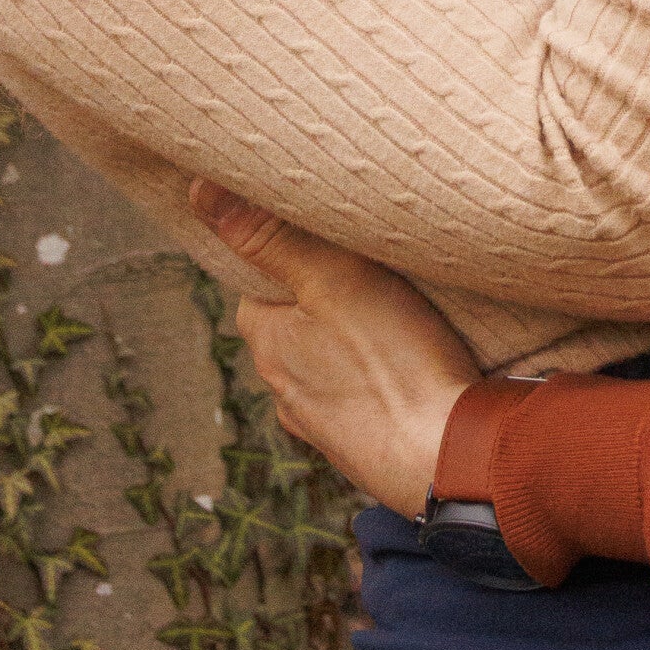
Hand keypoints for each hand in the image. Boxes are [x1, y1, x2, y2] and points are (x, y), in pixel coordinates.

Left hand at [190, 179, 479, 516]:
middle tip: (370, 271)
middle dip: (324, 298)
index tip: (325, 237)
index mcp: (267, 344)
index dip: (288, 253)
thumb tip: (199, 190)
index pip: (258, 283)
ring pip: (328, 363)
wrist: (449, 459)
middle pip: (294, 323)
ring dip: (353, 341)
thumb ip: (269, 235)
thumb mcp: (332, 278)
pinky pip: (361, 398)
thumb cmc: (392, 363)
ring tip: (396, 318)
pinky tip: (408, 368)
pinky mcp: (364, 447)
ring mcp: (323, 424)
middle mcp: (284, 389)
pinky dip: (377, 378)